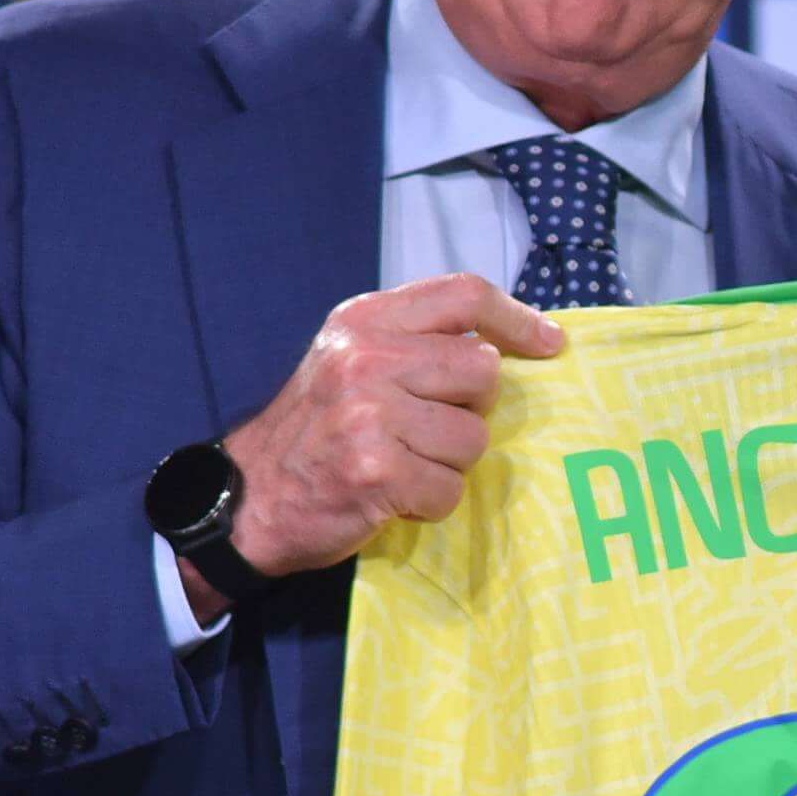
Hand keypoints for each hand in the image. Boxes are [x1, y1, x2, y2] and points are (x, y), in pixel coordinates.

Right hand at [204, 274, 562, 599]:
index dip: (516, 318)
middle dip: (472, 410)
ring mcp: (370, 413)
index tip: (550, 344)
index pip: (463, 293)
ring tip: (405, 465)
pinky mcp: (377, 470)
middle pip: (483, 370)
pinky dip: (431, 502)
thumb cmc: (311, 432)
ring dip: (449, 464)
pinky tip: (394, 496)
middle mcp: (367, 357)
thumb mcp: (348, 360)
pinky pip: (450, 489)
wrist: (246, 499)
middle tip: (429, 429)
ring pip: (473, 438)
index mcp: (364, 320)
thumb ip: (412, 342)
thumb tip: (504, 344)